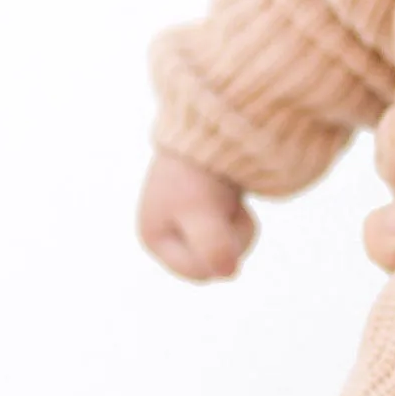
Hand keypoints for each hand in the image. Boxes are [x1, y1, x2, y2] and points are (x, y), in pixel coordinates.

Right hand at [138, 149, 256, 281]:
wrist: (209, 122)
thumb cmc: (198, 170)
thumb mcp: (203, 213)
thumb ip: (213, 247)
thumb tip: (229, 273)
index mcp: (154, 238)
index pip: (200, 272)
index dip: (220, 252)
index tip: (223, 219)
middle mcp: (167, 232)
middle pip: (215, 261)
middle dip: (231, 238)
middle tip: (232, 206)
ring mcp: (186, 220)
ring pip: (228, 247)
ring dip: (239, 225)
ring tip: (232, 196)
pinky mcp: (205, 207)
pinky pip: (231, 229)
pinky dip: (240, 214)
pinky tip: (235, 194)